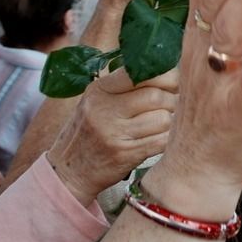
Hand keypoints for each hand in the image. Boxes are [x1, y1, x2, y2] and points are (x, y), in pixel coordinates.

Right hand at [50, 67, 177, 205]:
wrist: (68, 171)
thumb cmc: (89, 131)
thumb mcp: (97, 101)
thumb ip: (126, 85)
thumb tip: (169, 70)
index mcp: (99, 90)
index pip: (140, 73)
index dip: (165, 76)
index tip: (172, 83)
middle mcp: (104, 109)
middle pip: (156, 96)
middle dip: (172, 100)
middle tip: (172, 105)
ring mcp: (113, 134)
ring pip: (163, 119)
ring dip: (171, 122)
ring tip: (162, 124)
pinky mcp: (125, 155)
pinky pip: (162, 141)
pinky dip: (168, 139)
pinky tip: (160, 139)